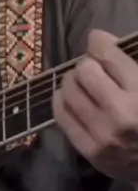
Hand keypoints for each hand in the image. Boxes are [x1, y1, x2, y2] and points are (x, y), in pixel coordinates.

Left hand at [53, 30, 137, 181]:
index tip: (99, 42)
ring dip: (74, 82)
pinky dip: (63, 101)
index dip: (99, 42)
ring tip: (85, 86)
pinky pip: (61, 115)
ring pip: (68, 90)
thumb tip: (97, 39)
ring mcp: (103, 135)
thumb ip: (130, 59)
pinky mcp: (89, 151)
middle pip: (84, 70)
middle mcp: (122, 113)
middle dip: (88, 65)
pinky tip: (72, 100)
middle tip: (95, 71)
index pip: (107, 53)